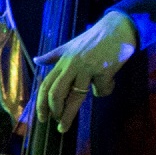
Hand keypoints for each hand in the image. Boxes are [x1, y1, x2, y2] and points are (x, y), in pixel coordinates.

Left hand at [32, 10, 139, 126]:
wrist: (118, 28)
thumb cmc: (94, 39)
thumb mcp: (71, 45)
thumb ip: (54, 55)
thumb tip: (37, 61)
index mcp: (63, 61)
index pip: (46, 84)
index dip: (41, 103)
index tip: (41, 118)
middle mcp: (71, 65)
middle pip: (56, 93)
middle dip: (54, 112)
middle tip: (56, 124)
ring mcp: (87, 67)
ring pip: (75, 97)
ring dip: (69, 114)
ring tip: (65, 126)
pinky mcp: (103, 70)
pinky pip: (101, 90)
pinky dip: (105, 89)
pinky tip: (109, 81)